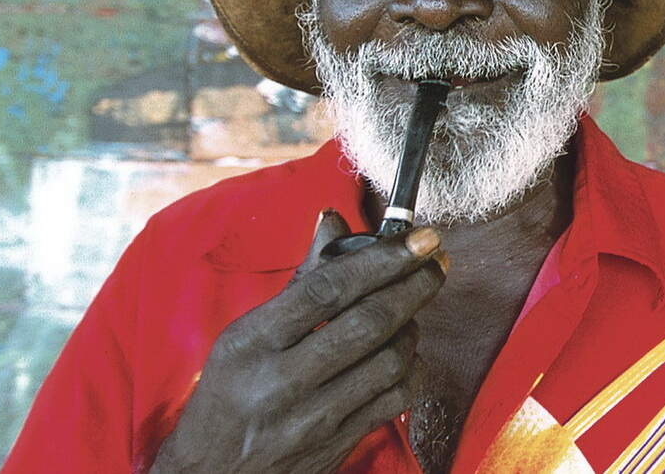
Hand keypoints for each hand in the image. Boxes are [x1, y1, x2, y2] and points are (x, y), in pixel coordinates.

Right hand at [149, 211, 446, 473]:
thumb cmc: (229, 393)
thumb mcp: (244, 335)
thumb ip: (299, 279)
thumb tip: (333, 220)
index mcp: (252, 341)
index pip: (328, 289)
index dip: (382, 259)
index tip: (418, 239)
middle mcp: (281, 380)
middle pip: (368, 322)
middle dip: (414, 285)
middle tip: (436, 263)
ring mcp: (312, 418)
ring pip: (389, 361)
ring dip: (413, 328)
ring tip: (412, 309)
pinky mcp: (336, 445)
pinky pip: (394, 400)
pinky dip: (412, 370)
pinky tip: (406, 355)